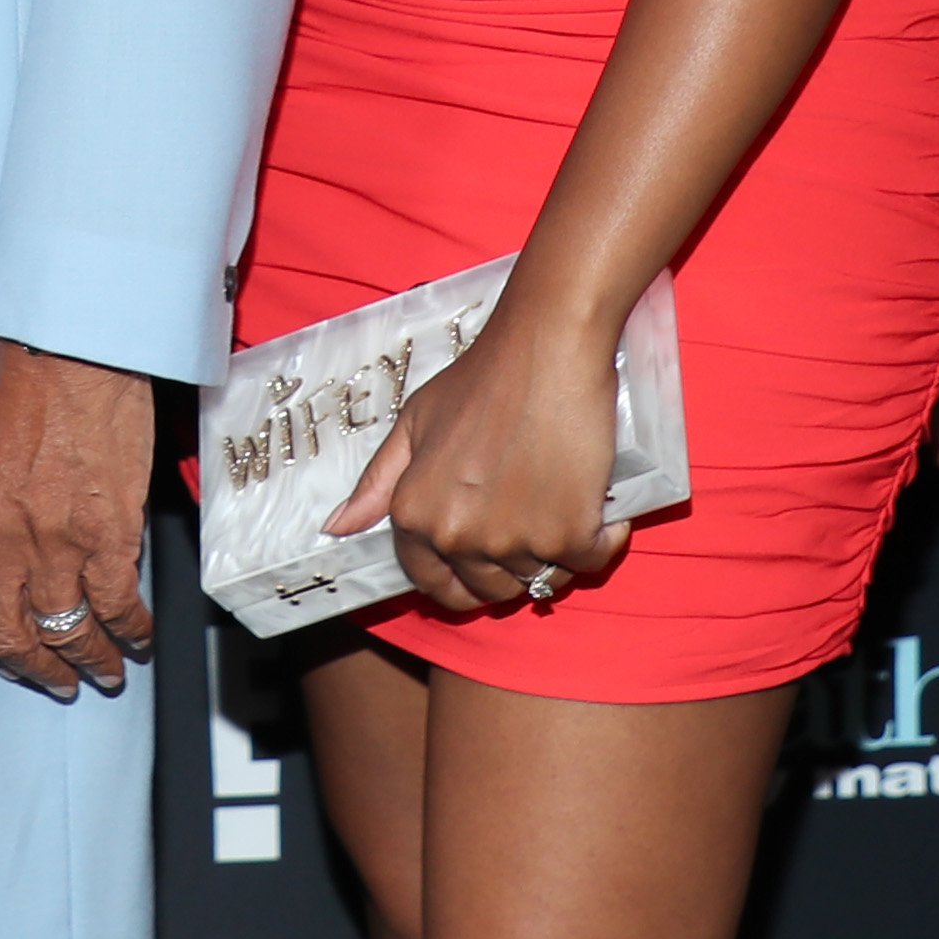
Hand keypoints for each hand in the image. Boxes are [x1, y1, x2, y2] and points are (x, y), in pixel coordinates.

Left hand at [0, 342, 156, 697]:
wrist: (73, 346)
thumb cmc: (23, 385)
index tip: (10, 659)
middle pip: (9, 635)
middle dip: (37, 669)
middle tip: (59, 682)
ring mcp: (52, 540)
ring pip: (66, 630)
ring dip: (89, 660)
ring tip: (106, 670)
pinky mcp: (106, 532)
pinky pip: (116, 603)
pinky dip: (129, 630)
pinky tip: (138, 636)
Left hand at [329, 307, 629, 620]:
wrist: (546, 349)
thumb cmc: (481, 379)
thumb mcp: (414, 423)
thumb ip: (378, 483)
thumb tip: (337, 528)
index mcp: (415, 514)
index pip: (432, 582)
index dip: (458, 581)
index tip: (481, 568)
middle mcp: (458, 536)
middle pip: (490, 588)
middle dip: (509, 564)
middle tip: (527, 518)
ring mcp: (514, 540)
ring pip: (540, 577)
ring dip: (554, 550)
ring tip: (559, 499)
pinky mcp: (569, 533)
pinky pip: (590, 560)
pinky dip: (601, 539)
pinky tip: (600, 508)